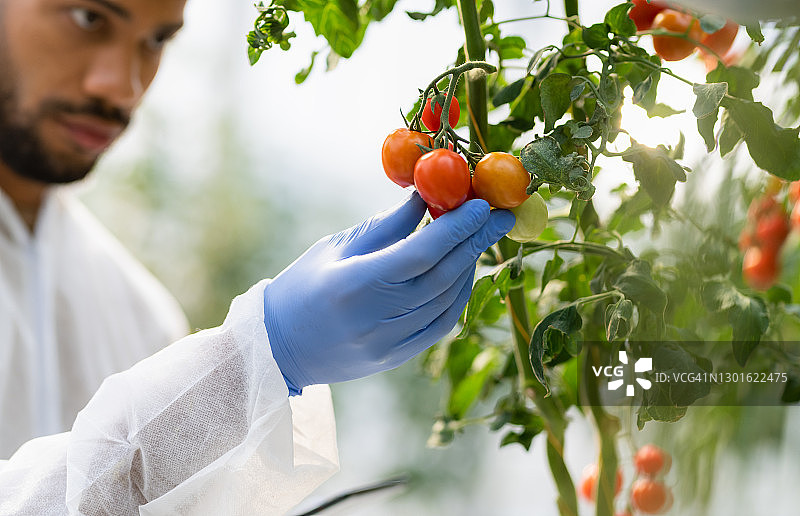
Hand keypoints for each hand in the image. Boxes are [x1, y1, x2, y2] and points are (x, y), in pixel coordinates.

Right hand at [263, 192, 514, 393]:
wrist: (280, 347)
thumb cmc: (302, 286)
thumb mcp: (335, 248)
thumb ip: (385, 226)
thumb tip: (427, 196)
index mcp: (354, 284)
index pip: (421, 254)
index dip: (457, 228)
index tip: (482, 204)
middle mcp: (375, 318)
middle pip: (442, 277)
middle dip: (476, 243)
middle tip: (500, 217)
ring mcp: (387, 344)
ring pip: (446, 302)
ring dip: (469, 268)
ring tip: (480, 240)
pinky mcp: (394, 359)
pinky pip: (438, 325)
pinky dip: (456, 297)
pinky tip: (462, 273)